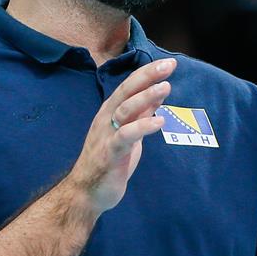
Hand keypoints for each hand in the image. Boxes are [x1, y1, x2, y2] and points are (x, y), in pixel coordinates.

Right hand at [68, 57, 175, 212]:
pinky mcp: (110, 153)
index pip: (130, 86)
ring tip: (165, 87)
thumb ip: (141, 113)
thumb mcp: (130, 132)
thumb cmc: (110, 160)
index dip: (148, 73)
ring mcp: (107, 135)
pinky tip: (159, 121)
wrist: (88, 191)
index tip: (169, 63)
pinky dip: (142, 127)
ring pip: (125, 109)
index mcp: (111, 111)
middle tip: (168, 66)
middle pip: (126, 91)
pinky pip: (126, 136)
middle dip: (147, 77)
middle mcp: (107, 118)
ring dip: (145, 97)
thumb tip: (158, 92)